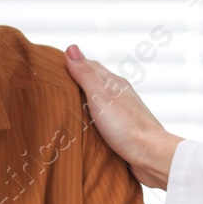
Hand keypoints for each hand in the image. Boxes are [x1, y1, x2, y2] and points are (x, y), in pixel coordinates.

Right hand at [64, 44, 182, 188]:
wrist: (151, 156)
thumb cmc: (127, 126)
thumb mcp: (100, 96)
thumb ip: (85, 74)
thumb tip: (71, 47)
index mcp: (114, 82)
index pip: (89, 65)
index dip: (71, 63)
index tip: (52, 66)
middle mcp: (119, 94)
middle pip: (94, 82)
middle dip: (75, 82)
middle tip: (53, 85)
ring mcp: (122, 112)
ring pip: (99, 100)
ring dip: (83, 101)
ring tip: (64, 105)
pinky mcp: (123, 129)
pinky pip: (103, 118)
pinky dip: (91, 117)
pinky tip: (84, 125)